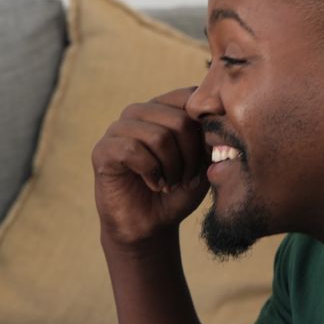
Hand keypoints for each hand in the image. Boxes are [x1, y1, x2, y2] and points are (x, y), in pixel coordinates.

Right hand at [92, 87, 209, 246]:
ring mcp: (119, 128)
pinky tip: (153, 184)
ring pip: (158, 137)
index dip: (206, 132)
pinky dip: (151, 173)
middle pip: (180, 120)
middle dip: (191, 157)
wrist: (151, 225)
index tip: (207, 159)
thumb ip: (212, 138)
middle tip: (186, 179)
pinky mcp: (103, 149)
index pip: (192, 98)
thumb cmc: (179, 191)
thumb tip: (220, 126)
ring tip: (170, 183)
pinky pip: (132, 151)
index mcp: (164, 108)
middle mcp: (141, 112)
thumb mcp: (205, 163)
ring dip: (172, 168)